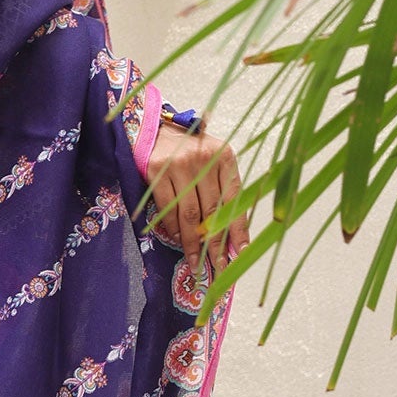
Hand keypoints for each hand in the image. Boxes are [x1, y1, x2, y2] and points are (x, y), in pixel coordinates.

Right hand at [145, 121, 248, 272]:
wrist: (156, 130)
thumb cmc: (190, 152)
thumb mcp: (214, 164)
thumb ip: (224, 193)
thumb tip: (233, 236)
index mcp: (225, 157)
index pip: (234, 200)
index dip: (238, 229)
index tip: (240, 253)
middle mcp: (204, 159)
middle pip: (212, 212)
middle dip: (215, 244)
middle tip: (218, 266)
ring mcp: (179, 164)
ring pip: (189, 214)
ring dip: (192, 243)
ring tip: (195, 261)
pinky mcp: (157, 170)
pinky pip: (167, 208)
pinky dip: (173, 228)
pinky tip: (178, 240)